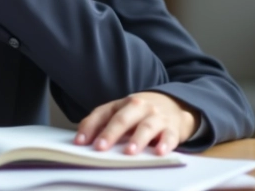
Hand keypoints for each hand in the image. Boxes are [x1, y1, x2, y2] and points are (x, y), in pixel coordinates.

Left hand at [74, 92, 198, 155]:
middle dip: (111, 133)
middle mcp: (138, 107)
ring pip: (146, 126)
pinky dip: (165, 144)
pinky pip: (169, 136)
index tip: (80, 142)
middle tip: (100, 147)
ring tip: (129, 151)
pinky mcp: (172, 128)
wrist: (174, 104)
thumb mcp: (122, 112)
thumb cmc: (141, 113)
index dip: (90, 127)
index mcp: (122, 104)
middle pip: (123, 119)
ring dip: (137, 139)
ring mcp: (156, 116)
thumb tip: (81, 138)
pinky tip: (160, 152)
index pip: (102, 113)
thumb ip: (102, 122)